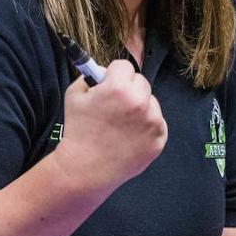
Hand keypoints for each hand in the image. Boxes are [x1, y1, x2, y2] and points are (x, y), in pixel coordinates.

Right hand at [53, 59, 166, 190]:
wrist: (85, 169)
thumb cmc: (78, 131)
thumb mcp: (75, 95)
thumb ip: (91, 76)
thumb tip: (106, 70)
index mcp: (118, 88)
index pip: (124, 66)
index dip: (114, 76)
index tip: (109, 86)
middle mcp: (140, 102)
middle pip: (141, 82)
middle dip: (129, 89)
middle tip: (115, 105)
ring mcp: (153, 122)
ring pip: (151, 102)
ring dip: (140, 107)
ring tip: (122, 124)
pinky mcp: (159, 139)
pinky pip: (157, 122)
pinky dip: (146, 126)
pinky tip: (130, 136)